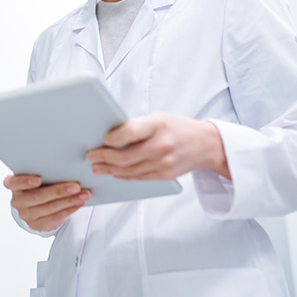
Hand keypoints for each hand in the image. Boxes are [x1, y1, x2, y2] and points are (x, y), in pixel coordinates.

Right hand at [3, 174, 90, 231]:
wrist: (32, 205)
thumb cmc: (35, 185)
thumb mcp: (33, 177)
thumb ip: (42, 172)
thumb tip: (64, 166)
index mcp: (13, 184)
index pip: (14, 182)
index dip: (25, 182)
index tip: (38, 180)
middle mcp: (17, 201)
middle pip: (38, 197)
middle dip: (59, 191)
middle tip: (75, 186)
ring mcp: (25, 215)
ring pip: (50, 207)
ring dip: (69, 201)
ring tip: (83, 194)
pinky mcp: (36, 225)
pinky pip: (55, 217)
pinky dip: (69, 209)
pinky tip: (79, 203)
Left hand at [86, 112, 230, 180]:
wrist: (206, 144)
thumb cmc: (178, 127)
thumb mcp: (158, 118)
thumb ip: (136, 126)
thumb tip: (108, 136)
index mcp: (157, 125)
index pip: (128, 132)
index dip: (112, 138)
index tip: (102, 140)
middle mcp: (161, 145)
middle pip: (124, 156)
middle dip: (103, 157)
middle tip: (91, 156)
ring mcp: (164, 162)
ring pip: (128, 170)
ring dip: (109, 169)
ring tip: (97, 166)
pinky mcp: (165, 175)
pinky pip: (138, 178)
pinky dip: (123, 176)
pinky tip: (114, 172)